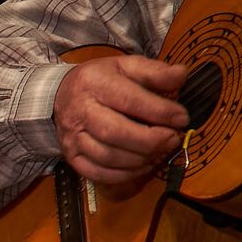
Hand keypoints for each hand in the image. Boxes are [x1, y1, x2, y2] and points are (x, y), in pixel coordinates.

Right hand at [54, 54, 191, 184]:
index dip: (160, 112)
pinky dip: (124, 175)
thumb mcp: (127, 66)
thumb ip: (156, 72)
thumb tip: (181, 76)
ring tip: (159, 152)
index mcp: (96, 84)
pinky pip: (97, 173)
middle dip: (151, 140)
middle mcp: (80, 111)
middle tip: (173, 139)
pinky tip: (141, 166)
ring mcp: (73, 137)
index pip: (130, 101)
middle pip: (116, 133)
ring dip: (140, 159)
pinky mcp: (71, 156)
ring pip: (108, 156)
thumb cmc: (100, 81)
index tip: (181, 118)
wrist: (59, 96)